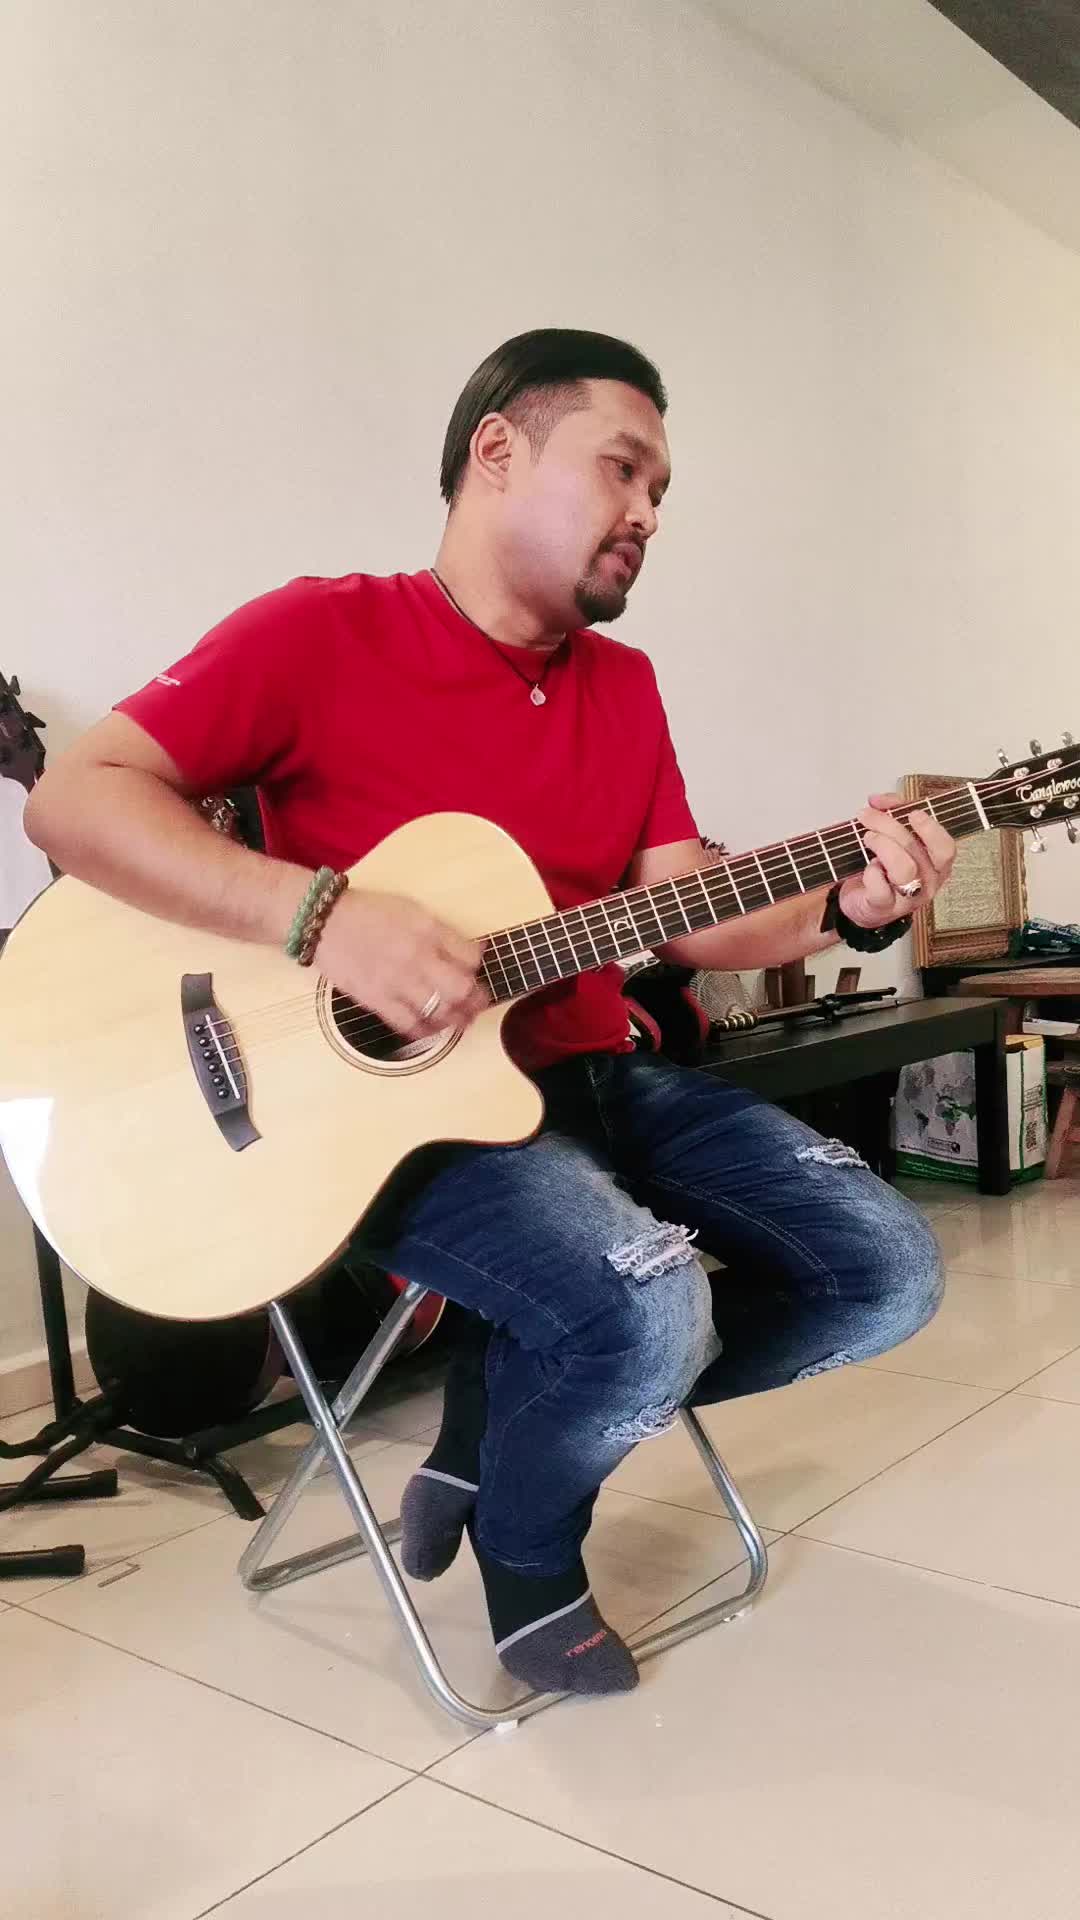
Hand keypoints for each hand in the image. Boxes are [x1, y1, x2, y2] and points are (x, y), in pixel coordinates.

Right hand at [313, 889, 489, 1038]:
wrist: (325, 920)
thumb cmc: (367, 912)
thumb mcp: (411, 909)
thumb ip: (439, 931)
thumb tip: (466, 953)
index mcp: (428, 929)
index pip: (470, 956)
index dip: (478, 966)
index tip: (475, 970)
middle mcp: (417, 955)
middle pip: (461, 988)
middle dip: (476, 999)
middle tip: (479, 1003)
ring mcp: (397, 980)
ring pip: (440, 1011)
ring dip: (457, 1019)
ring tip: (462, 1020)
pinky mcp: (377, 999)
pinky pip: (410, 1024)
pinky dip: (426, 1031)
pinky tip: (432, 1029)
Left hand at [838, 792, 955, 931]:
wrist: (863, 902)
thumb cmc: (883, 866)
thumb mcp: (892, 835)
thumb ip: (892, 812)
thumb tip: (879, 800)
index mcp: (937, 863)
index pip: (945, 847)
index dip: (930, 829)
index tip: (912, 813)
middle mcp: (928, 881)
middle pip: (917, 850)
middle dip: (889, 826)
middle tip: (868, 816)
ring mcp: (908, 898)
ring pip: (903, 868)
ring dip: (882, 846)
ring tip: (868, 838)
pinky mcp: (885, 907)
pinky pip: (880, 888)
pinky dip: (871, 873)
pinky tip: (868, 867)